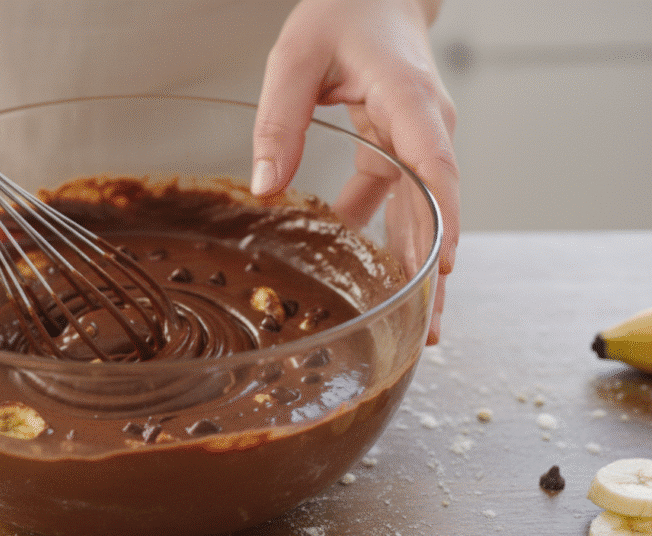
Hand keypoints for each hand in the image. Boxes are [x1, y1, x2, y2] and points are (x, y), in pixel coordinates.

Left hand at [252, 0, 458, 344]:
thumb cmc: (343, 14)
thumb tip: (266, 186)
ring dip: (417, 266)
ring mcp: (418, 140)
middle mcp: (426, 125)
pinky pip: (394, 199)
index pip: (434, 164)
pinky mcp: (400, 147)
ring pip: (423, 212)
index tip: (443, 267)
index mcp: (409, 100)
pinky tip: (367, 272)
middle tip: (428, 329)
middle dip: (435, 271)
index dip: (442, 219)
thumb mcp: (296, 59)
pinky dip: (382, 234)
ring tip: (414, 324)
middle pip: (438, 207)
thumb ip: (280, 120)